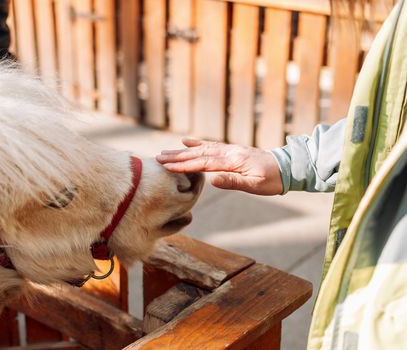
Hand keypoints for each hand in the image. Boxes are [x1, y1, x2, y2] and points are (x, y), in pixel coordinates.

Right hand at [156, 138, 282, 194]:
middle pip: (198, 154)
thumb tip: (212, 180)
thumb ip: (234, 182)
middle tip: (158, 158)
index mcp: (233, 161)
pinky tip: (187, 142)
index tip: (166, 166)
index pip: (203, 164)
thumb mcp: (256, 185)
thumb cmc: (273, 180)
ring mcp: (229, 150)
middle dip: (177, 157)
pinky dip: (197, 144)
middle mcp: (229, 152)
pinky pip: (210, 146)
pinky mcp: (231, 150)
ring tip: (166, 151)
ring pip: (201, 149)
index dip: (183, 166)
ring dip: (183, 151)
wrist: (288, 167)